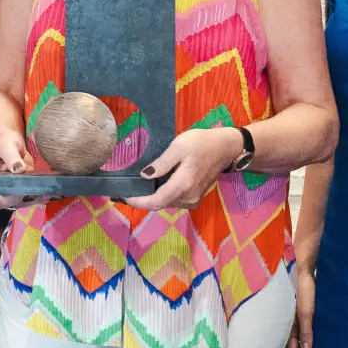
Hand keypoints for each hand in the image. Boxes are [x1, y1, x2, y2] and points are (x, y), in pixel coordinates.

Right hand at [0, 129, 47, 211]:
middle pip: (9, 204)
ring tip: (44, 189)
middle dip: (24, 199)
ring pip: (20, 202)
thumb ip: (11, 157)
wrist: (9, 140)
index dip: (8, 200)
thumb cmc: (4, 141)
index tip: (23, 190)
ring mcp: (9, 190)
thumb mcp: (7, 145)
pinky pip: (27, 197)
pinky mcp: (19, 189)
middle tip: (39, 190)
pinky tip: (46, 188)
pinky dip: (37, 195)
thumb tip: (19, 169)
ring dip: (33, 198)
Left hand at [122, 127, 243, 211]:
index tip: (123, 196)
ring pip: (166, 203)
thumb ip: (162, 163)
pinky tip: (152, 186)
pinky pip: (173, 200)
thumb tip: (144, 176)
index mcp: (183, 184)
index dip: (138, 202)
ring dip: (151, 198)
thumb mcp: (179, 146)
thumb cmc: (202, 143)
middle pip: (159, 204)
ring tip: (135, 188)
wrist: (225, 148)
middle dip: (141, 200)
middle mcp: (188, 197)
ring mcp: (192, 200)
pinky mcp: (194, 198)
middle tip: (124, 190)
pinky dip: (161, 196)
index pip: (156, 201)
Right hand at [285, 264, 315, 347]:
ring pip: (295, 334)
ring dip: (304, 345)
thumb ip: (305, 328)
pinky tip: (313, 335)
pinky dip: (305, 333)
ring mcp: (291, 312)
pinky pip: (299, 324)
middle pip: (292, 344)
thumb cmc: (299, 280)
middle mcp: (286, 318)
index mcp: (284, 321)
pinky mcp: (297, 305)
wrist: (300, 259)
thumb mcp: (305, 307)